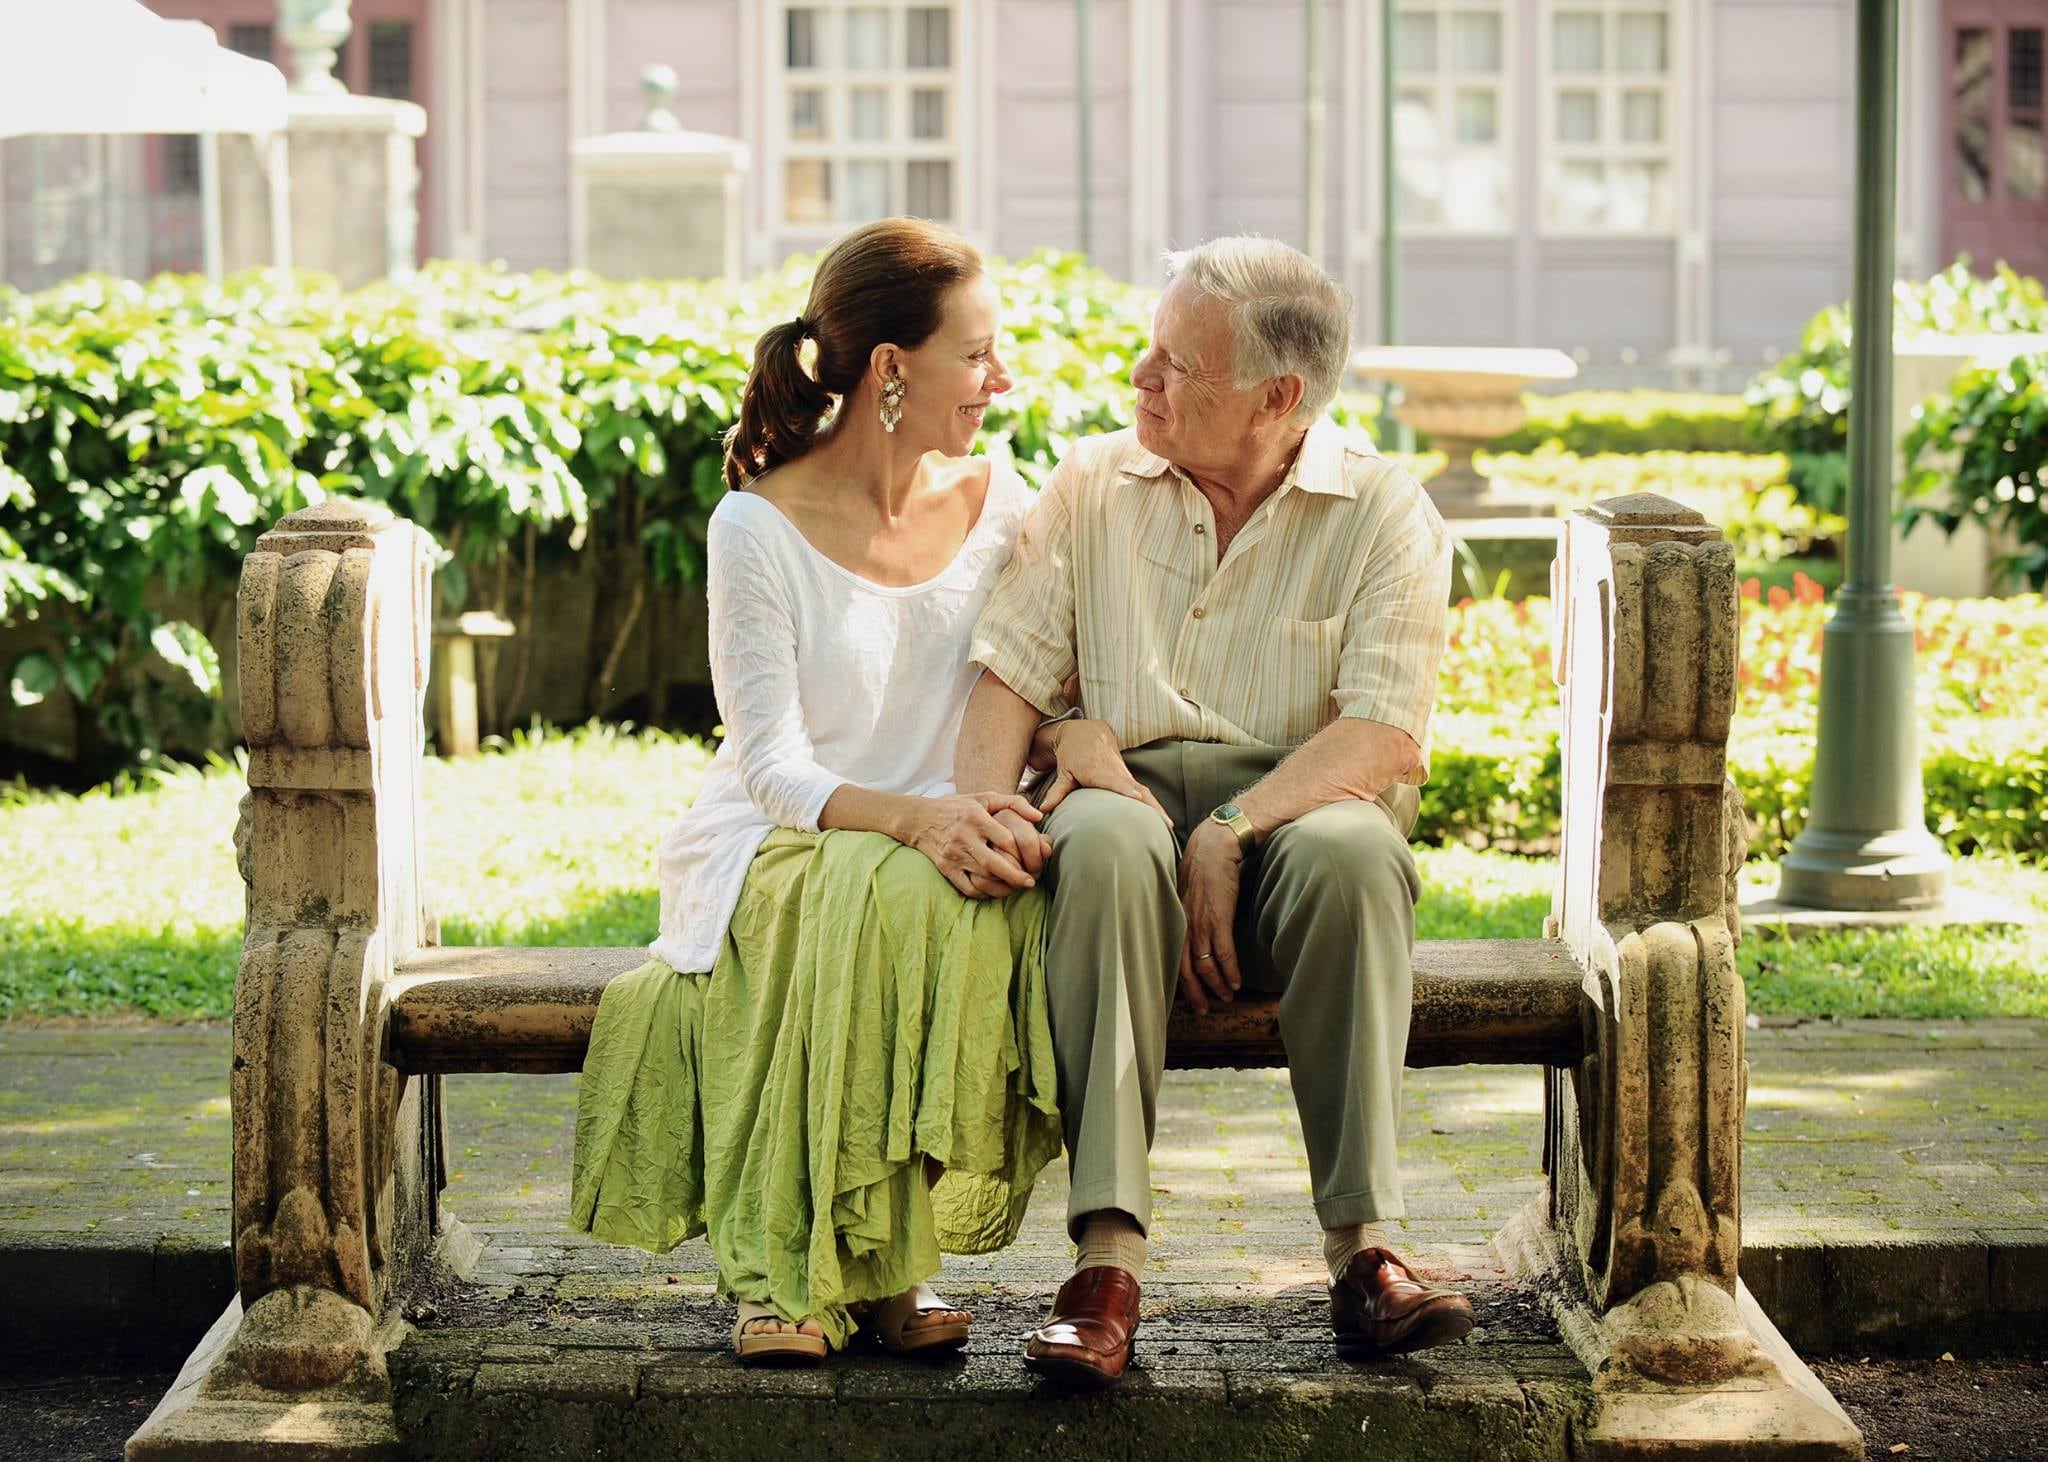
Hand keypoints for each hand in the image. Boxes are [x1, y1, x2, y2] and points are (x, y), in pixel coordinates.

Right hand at [906, 793, 1043, 898]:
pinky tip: (995, 890)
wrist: (920, 819)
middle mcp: (964, 837)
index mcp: (976, 817)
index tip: (1034, 860)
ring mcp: (954, 855)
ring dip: (1003, 887)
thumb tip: (1039, 816)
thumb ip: (1014, 802)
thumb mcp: (984, 797)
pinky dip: (984, 893)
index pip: (1005, 840)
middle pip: (995, 864)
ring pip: (983, 879)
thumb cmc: (958, 807)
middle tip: (1030, 882)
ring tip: (1016, 887)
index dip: (1023, 852)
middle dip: (1016, 877)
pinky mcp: (946, 868)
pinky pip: (968, 888)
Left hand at [1037, 719, 1170, 822]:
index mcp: (1097, 770)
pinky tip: (1163, 819)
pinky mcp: (1127, 776)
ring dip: (1157, 807)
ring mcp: (1124, 774)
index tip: (1138, 797)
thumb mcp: (1063, 772)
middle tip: (1164, 823)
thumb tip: (1043, 810)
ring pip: (1144, 791)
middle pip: (1137, 789)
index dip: (1125, 789)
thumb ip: (1057, 791)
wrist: (1085, 732)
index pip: (1113, 781)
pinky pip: (1142, 790)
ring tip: (1169, 826)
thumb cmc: (1072, 754)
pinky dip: (1153, 804)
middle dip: (1151, 805)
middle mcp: (1115, 772)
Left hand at [1176, 821, 1244, 1013]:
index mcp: (1175, 920)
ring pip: (1206, 966)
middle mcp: (1184, 925)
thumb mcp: (1185, 891)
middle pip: (1185, 970)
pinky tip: (1235, 982)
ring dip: (1217, 985)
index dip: (1180, 981)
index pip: (1172, 959)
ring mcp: (1201, 923)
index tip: (1188, 994)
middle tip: (1203, 1008)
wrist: (1215, 846)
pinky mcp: (1219, 918)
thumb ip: (1186, 911)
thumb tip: (1191, 924)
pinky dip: (1229, 971)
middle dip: (1195, 992)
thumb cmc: (1202, 865)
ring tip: (1226, 996)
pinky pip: (1224, 953)